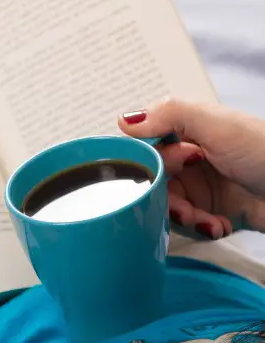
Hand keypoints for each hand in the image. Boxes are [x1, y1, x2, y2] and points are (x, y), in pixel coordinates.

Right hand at [118, 99, 264, 239]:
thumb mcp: (214, 123)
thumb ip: (167, 114)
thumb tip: (123, 120)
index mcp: (187, 130)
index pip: (146, 147)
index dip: (147, 163)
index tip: (157, 173)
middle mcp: (189, 158)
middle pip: (153, 180)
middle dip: (165, 197)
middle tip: (184, 205)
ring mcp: (201, 186)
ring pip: (167, 205)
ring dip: (184, 217)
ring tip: (206, 220)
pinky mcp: (214, 211)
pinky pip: (190, 224)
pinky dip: (202, 228)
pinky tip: (219, 225)